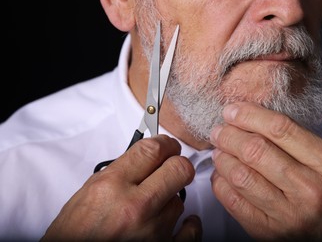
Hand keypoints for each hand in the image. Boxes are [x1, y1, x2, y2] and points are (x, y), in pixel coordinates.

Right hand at [41, 135, 201, 240]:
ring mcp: (151, 231)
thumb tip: (146, 157)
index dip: (164, 143)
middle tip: (172, 166)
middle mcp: (134, 207)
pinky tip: (181, 222)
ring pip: (180, 200)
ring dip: (170, 200)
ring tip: (153, 207)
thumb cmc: (76, 232)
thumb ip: (120, 171)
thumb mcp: (89, 192)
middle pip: (178, 169)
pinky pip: (191, 232)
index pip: (152, 149)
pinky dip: (188, 225)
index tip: (167, 145)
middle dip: (177, 164)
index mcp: (111, 187)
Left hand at [210, 89, 321, 239]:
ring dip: (223, 158)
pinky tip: (222, 175)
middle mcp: (308, 190)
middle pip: (255, 151)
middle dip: (229, 135)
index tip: (233, 110)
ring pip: (242, 176)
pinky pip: (235, 204)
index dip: (250, 115)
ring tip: (219, 149)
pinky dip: (221, 185)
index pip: (281, 130)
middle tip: (219, 129)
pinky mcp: (270, 233)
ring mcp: (288, 214)